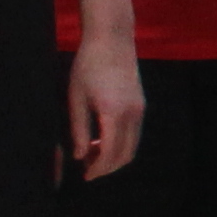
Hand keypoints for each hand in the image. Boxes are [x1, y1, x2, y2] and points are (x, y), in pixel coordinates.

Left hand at [67, 34, 145, 178]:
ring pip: (132, 145)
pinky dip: (121, 144)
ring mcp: (140, 110)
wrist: (111, 40)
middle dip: (108, 167)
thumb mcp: (76, 98)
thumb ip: (78, 129)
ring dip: (115, 156)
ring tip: (93, 156)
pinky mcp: (141, 104)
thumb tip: (79, 156)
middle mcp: (132, 114)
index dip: (98, 168)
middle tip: (88, 170)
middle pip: (125, 154)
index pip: (109, 152)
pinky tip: (102, 139)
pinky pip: (134, 134)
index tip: (85, 176)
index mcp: (113, 113)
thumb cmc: (87, 66)